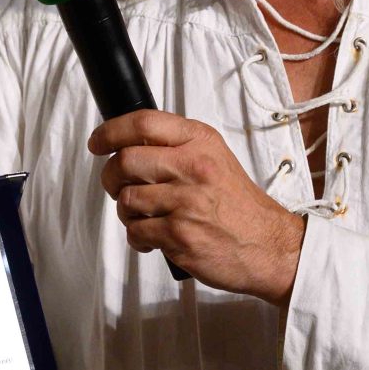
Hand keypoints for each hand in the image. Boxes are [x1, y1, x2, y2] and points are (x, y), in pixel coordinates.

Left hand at [89, 109, 304, 304]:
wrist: (271, 246)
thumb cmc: (238, 204)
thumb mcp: (215, 158)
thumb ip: (176, 146)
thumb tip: (127, 143)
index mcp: (200, 141)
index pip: (143, 123)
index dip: (111, 131)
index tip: (97, 143)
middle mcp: (193, 167)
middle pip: (125, 161)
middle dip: (111, 177)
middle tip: (117, 186)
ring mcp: (186, 203)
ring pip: (127, 199)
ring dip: (127, 211)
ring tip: (146, 217)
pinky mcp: (180, 236)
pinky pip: (136, 232)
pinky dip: (138, 237)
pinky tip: (154, 238)